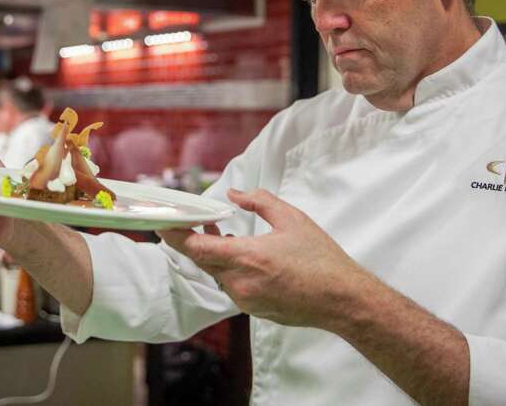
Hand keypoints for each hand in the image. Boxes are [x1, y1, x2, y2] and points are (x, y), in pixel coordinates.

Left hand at [157, 188, 369, 328]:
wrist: (343, 300)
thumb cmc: (321, 260)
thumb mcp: (292, 219)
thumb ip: (259, 202)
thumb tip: (234, 194)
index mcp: (247, 258)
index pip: (196, 247)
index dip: (175, 235)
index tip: (162, 223)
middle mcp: (241, 283)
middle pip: (203, 260)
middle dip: (194, 240)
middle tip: (194, 220)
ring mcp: (246, 300)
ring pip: (217, 274)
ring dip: (215, 254)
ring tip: (220, 232)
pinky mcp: (254, 310)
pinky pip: (232, 286)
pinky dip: (230, 269)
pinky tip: (242, 255)